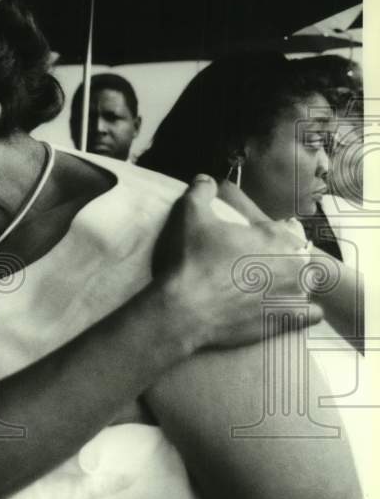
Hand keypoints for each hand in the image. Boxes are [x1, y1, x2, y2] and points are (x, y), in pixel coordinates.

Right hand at [152, 175, 321, 353]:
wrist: (185, 310)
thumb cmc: (190, 261)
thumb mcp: (189, 215)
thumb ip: (200, 191)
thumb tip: (205, 178)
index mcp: (276, 237)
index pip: (283, 231)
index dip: (264, 236)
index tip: (245, 243)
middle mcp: (293, 264)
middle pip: (296, 257)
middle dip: (279, 260)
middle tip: (251, 266)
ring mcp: (294, 294)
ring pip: (305, 284)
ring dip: (291, 284)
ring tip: (265, 288)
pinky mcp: (288, 320)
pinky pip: (311, 314)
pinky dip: (302, 311)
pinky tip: (283, 308)